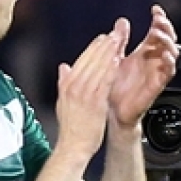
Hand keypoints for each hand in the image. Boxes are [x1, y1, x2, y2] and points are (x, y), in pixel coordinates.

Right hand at [54, 31, 122, 158]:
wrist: (73, 146)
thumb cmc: (71, 128)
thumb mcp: (62, 102)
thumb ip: (63, 82)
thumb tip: (63, 67)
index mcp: (66, 85)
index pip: (81, 59)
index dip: (94, 47)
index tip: (103, 38)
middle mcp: (74, 86)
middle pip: (90, 59)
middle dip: (103, 45)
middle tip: (115, 34)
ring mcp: (84, 93)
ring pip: (98, 67)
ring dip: (109, 53)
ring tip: (118, 41)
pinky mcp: (95, 101)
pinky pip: (104, 81)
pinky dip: (110, 69)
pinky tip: (118, 60)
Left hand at [109, 5, 178, 128]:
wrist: (111, 111)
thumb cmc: (114, 88)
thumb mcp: (115, 58)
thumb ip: (120, 40)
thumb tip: (121, 21)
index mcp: (143, 53)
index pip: (157, 32)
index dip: (159, 20)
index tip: (155, 10)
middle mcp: (152, 61)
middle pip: (168, 40)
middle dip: (166, 27)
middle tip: (159, 20)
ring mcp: (155, 72)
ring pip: (172, 54)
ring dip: (168, 42)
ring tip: (159, 34)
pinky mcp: (156, 85)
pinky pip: (168, 73)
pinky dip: (169, 63)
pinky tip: (164, 55)